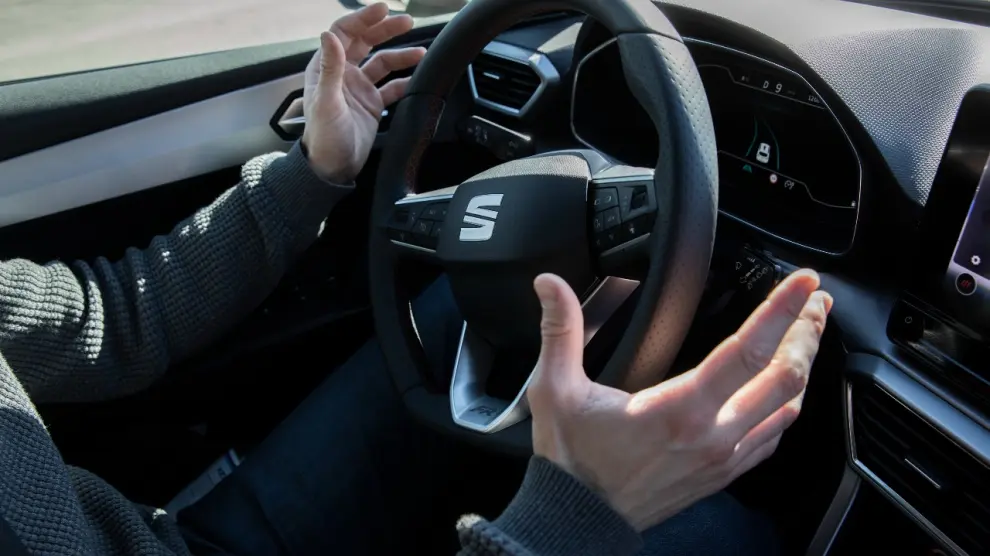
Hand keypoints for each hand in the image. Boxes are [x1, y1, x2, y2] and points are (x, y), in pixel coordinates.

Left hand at [302, 3, 426, 182]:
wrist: (333, 168)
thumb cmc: (323, 137)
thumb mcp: (326, 101)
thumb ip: (330, 67)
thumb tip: (329, 34)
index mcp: (326, 68)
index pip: (344, 32)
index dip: (362, 18)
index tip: (382, 9)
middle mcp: (344, 75)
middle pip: (366, 42)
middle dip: (386, 30)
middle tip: (407, 22)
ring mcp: (360, 89)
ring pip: (383, 63)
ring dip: (401, 55)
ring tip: (422, 53)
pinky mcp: (372, 105)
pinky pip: (392, 87)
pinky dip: (405, 81)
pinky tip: (418, 79)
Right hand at [527, 269, 831, 530]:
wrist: (581, 518)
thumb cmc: (572, 459)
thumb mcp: (557, 389)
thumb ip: (559, 331)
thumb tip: (549, 284)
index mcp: (679, 409)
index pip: (747, 351)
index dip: (780, 310)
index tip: (802, 283)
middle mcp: (713, 435)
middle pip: (785, 377)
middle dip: (806, 331)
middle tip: (815, 300)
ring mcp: (723, 457)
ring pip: (788, 406)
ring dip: (803, 365)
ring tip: (808, 333)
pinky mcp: (723, 473)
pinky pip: (773, 436)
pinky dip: (788, 404)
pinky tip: (787, 389)